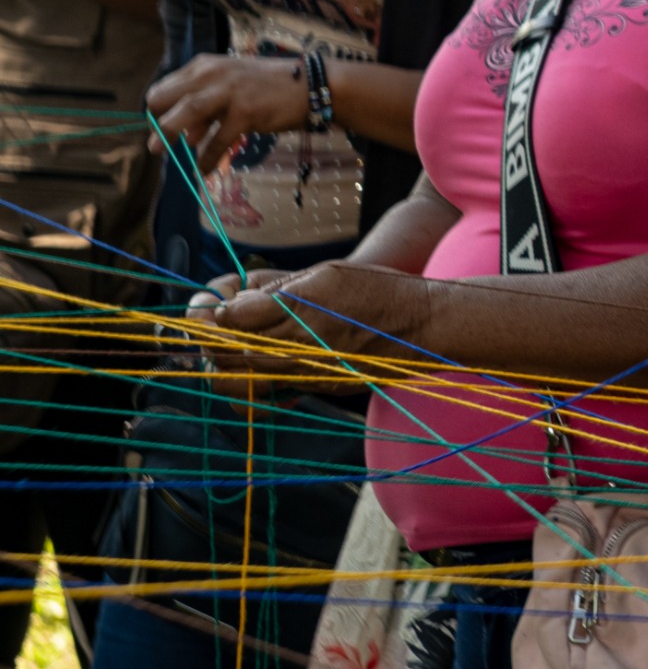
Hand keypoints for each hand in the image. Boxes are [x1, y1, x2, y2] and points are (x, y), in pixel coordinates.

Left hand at [147, 53, 307, 170]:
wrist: (311, 86)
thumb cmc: (269, 87)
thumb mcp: (231, 89)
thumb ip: (207, 109)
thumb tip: (186, 136)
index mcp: (205, 66)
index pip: (164, 88)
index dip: (158, 110)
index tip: (160, 128)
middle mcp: (212, 74)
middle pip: (166, 97)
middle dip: (156, 122)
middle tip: (157, 144)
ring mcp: (229, 92)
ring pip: (185, 113)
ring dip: (167, 134)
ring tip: (160, 152)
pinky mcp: (246, 112)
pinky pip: (217, 141)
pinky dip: (207, 159)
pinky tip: (203, 171)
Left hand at [184, 260, 420, 393]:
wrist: (420, 327)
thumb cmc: (377, 290)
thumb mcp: (325, 273)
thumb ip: (277, 289)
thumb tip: (237, 300)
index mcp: (294, 311)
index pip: (225, 319)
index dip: (208, 308)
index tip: (210, 299)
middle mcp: (293, 349)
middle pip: (221, 354)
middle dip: (207, 336)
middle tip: (211, 319)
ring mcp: (301, 374)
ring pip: (234, 383)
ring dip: (222, 362)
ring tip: (230, 341)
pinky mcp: (311, 388)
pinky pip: (262, 394)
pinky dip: (246, 380)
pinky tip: (257, 358)